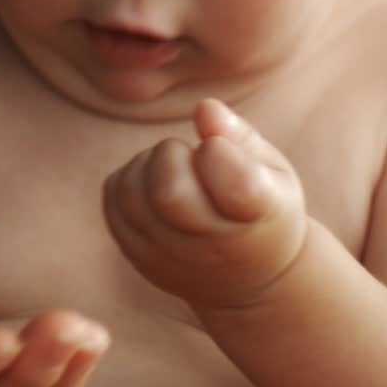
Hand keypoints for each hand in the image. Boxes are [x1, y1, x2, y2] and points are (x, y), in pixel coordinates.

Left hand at [103, 98, 306, 312]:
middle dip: (173, 155)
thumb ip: (240, 136)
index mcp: (255, 218)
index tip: (224, 153)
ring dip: (147, 165)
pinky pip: (114, 198)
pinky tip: (154, 185)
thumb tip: (205, 107)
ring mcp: (169, 256)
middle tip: (191, 159)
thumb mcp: (272, 171)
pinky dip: (128, 179)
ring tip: (174, 172)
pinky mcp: (138, 254)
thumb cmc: (262, 209)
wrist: (248, 279)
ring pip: (132, 191)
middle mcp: (210, 246)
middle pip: (169, 193)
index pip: (235, 183)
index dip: (220, 151)